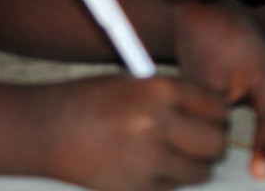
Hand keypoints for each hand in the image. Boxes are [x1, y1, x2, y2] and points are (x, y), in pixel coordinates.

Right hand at [32, 74, 227, 190]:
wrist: (45, 130)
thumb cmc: (93, 101)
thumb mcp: (139, 85)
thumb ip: (177, 99)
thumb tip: (216, 117)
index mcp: (161, 91)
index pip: (217, 107)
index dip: (219, 114)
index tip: (214, 118)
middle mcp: (157, 125)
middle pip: (216, 144)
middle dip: (215, 144)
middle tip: (204, 141)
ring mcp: (145, 160)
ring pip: (199, 172)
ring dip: (195, 166)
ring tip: (177, 156)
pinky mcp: (133, 188)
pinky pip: (171, 189)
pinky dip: (169, 182)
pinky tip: (152, 167)